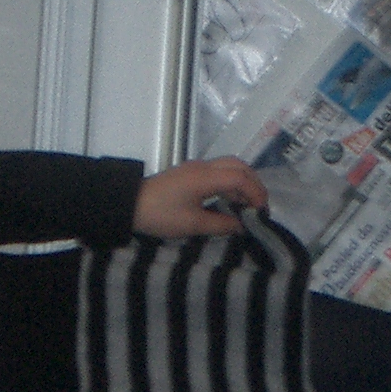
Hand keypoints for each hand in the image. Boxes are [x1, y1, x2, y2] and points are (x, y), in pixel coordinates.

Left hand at [132, 157, 268, 239]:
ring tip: (247, 205)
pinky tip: (230, 200)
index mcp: (205, 177)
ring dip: (242, 182)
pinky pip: (217, 172)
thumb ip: (220, 224)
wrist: (129, 204)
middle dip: (253, 183)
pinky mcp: (189, 173)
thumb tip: (240, 226)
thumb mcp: (192, 225)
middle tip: (259, 205)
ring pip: (228, 167)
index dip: (256, 192)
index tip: (261, 212)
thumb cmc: (160, 215)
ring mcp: (196, 168)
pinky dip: (229, 183)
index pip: (240, 177)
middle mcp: (203, 166)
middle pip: (238, 165)